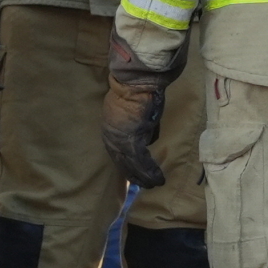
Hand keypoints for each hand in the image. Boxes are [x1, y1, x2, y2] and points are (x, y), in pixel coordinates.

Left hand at [102, 33, 174, 188]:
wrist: (135, 82)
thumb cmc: (134, 89)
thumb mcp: (131, 110)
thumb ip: (137, 124)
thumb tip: (148, 136)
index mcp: (110, 128)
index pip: (116, 151)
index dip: (124, 163)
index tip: (131, 173)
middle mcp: (111, 137)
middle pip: (121, 161)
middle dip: (132, 174)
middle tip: (141, 184)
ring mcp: (119, 141)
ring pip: (130, 165)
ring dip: (142, 177)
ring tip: (152, 185)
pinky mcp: (131, 142)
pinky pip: (141, 162)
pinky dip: (149, 172)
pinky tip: (157, 180)